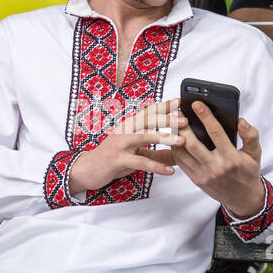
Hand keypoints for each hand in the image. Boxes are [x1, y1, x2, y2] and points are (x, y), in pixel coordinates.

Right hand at [68, 98, 184, 195]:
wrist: (87, 169)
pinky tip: (169, 171)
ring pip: (144, 137)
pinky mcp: (117, 159)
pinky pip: (140, 161)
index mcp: (129, 126)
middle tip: (185, 120)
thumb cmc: (113, 159)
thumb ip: (156, 154)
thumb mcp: (135, 154)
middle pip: (148, 120)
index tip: (180, 101)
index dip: (164, 106)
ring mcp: (120, 144)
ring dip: (164, 138)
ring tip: (182, 141)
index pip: (148, 112)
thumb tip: (178, 156)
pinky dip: (156, 166)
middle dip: (168, 119)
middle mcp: (124, 130)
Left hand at [172, 101, 264, 216]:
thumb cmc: (248, 172)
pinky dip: (175, 148)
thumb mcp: (255, 154)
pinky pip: (181, 162)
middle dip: (183, 126)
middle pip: (193, 143)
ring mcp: (203, 175)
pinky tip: (174, 138)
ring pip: (183, 153)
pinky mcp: (196, 180)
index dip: (205, 117)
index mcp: (231, 158)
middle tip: (177, 111)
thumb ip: (251, 136)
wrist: (243, 199)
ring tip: (173, 122)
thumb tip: (241, 121)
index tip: (196, 104)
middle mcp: (216, 167)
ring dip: (175, 136)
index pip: (216, 133)